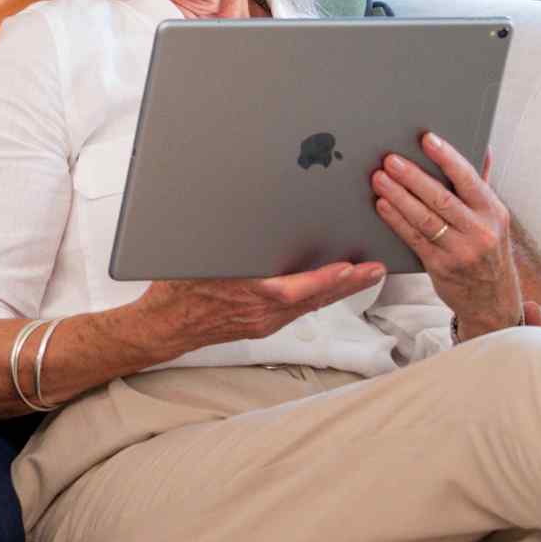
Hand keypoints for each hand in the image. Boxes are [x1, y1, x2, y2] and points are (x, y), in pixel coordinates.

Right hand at [136, 260, 387, 353]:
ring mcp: (263, 322)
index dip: (323, 279)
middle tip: (376, 269)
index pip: (292, 289)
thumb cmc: (175, 292)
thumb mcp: (195, 258)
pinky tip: (331, 289)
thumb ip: (223, 243)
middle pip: (312, 298)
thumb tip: (241, 214)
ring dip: (339, 290)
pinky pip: (298, 311)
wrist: (164, 327)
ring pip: (309, 305)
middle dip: (348, 283)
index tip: (348, 268)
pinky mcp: (262, 325)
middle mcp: (260, 312)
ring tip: (365, 275)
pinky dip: (318, 297)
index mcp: (245, 294)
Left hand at [370, 131, 522, 340]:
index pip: (469, 179)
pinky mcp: (441, 266)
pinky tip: (382, 205)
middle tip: (389, 160)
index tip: (427, 139)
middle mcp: (481, 231)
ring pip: (424, 218)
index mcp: (495, 213)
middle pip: (441, 198)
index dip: (447, 158)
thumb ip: (482, 185)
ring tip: (379, 178)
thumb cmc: (489, 252)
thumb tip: (483, 148)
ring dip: (398, 196)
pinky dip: (396, 220)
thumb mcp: (494, 220)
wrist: (494, 301)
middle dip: (412, 176)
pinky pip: (413, 238)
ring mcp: (461, 250)